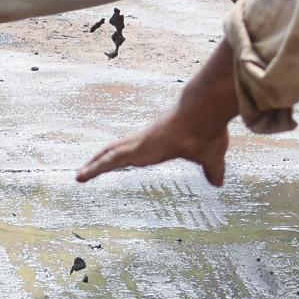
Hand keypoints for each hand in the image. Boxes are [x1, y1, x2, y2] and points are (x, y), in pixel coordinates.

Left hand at [76, 101, 230, 185]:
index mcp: (159, 145)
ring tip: (80, 175)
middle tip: (87, 169)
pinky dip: (95, 167)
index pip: (135, 153)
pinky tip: (83, 175)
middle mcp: (145, 142)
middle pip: (117, 152)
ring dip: (94, 165)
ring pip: (110, 155)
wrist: (204, 116)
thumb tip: (218, 183)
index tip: (114, 163)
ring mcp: (138, 144)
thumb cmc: (208, 132)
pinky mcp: (136, 148)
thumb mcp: (211, 158)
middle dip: (102, 160)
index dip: (122, 158)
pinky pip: (109, 159)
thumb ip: (212, 170)